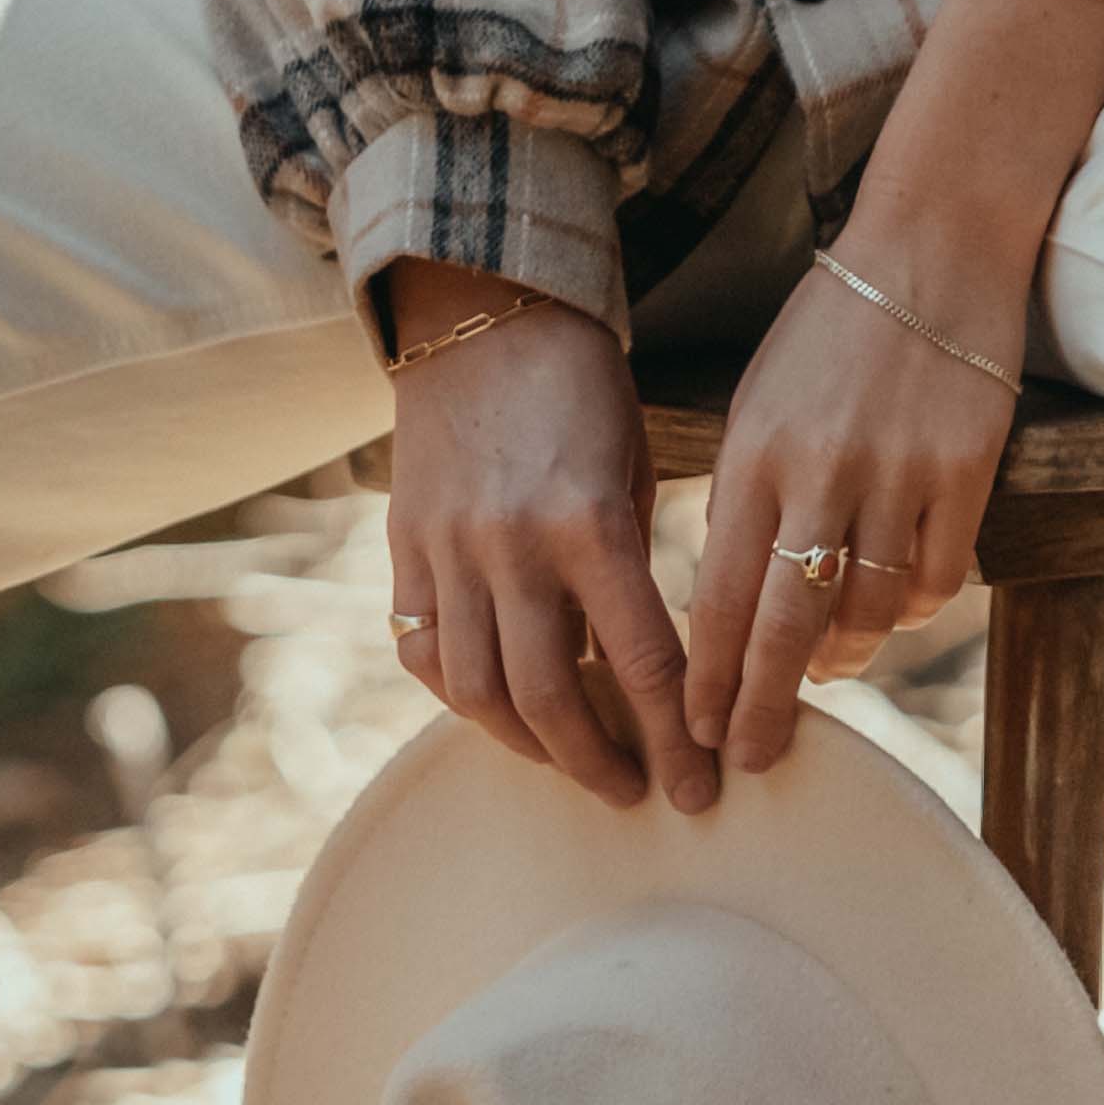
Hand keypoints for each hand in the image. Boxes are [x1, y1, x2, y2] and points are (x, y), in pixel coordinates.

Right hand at [376, 263, 709, 812]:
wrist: (479, 312)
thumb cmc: (580, 386)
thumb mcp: (631, 469)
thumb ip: (629, 571)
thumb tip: (641, 672)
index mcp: (589, 524)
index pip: (642, 665)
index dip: (676, 740)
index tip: (699, 788)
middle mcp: (511, 547)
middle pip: (551, 700)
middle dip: (599, 764)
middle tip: (634, 792)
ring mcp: (447, 552)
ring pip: (479, 693)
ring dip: (530, 746)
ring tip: (571, 762)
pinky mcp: (404, 548)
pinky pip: (425, 653)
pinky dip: (461, 697)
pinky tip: (499, 709)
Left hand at [680, 218, 1026, 772]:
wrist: (932, 247)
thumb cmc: (833, 331)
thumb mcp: (760, 402)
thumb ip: (745, 497)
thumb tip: (735, 605)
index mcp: (753, 453)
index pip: (716, 596)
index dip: (706, 677)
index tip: (694, 731)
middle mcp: (820, 470)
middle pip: (783, 626)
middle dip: (759, 707)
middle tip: (748, 759)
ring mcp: (898, 473)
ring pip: (866, 611)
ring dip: (842, 658)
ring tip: (827, 675)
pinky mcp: (966, 471)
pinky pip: (936, 580)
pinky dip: (909, 612)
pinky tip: (890, 614)